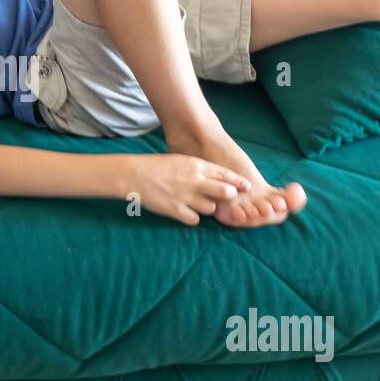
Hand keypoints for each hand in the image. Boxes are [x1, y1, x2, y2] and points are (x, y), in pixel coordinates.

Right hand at [123, 153, 251, 224]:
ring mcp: (185, 196)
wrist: (134, 174)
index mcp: (196, 165)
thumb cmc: (157, 166)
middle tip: (224, 199)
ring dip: (207, 208)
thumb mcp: (182, 160)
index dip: (238, 182)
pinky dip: (193, 218)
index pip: (225, 174)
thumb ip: (200, 169)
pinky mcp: (176, 210)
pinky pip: (195, 220)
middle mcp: (194, 181)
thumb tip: (219, 178)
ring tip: (196, 204)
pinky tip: (185, 211)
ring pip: (211, 209)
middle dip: (228, 197)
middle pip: (225, 193)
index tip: (245, 187)